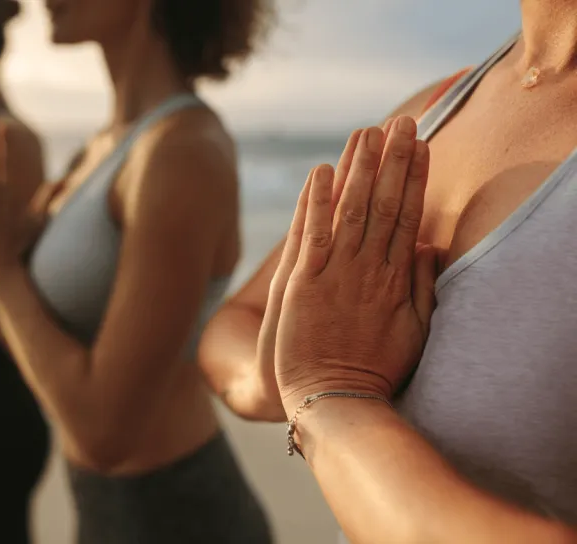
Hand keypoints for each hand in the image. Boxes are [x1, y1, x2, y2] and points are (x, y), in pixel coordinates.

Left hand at [268, 117, 438, 409]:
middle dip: (392, 162)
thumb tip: (430, 246)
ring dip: (358, 170)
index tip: (421, 148)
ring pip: (349, 211)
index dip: (414, 180)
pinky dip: (316, 202)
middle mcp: (367, 269)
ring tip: (366, 132)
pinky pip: (310, 234)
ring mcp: (333, 274)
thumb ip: (424, 286)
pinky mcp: (301, 283)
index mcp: (395, 279)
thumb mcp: (414, 330)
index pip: (407, 217)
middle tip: (400, 123)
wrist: (333, 397)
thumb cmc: (374, 367)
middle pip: (382, 205)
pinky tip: (322, 170)